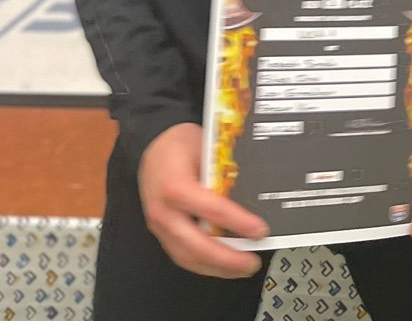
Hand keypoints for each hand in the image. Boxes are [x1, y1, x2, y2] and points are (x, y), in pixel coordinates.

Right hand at [138, 123, 268, 277]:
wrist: (152, 143)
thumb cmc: (180, 143)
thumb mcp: (206, 148)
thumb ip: (222, 173)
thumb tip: (249, 195)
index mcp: (176, 187)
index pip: (212, 210)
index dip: (239, 223)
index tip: (260, 231)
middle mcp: (164, 212)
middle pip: (196, 245)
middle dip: (227, 260)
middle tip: (251, 263)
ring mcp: (159, 226)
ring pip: (187, 257)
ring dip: (216, 268)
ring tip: (240, 269)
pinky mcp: (160, 232)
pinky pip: (180, 254)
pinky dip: (202, 263)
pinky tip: (220, 265)